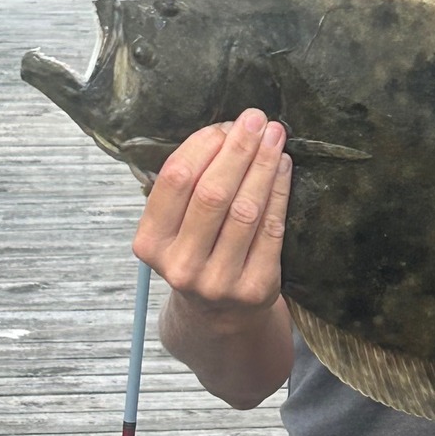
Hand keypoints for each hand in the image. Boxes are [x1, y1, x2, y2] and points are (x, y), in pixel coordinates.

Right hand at [131, 107, 290, 331]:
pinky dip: (279, 191)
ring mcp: (219, 281)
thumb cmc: (196, 251)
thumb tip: (228, 130)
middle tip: (257, 119)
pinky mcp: (256, 288)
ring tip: (275, 137)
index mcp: (151, 243)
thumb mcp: (174, 227)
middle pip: (213, 193)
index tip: (224, 124)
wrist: (217, 316)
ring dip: (263, 165)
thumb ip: (189, 185)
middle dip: (238, 149)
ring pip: (246, 210)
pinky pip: (272, 228)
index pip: (176, 180)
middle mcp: (182, 266)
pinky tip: (283, 167)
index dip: (202, 146)